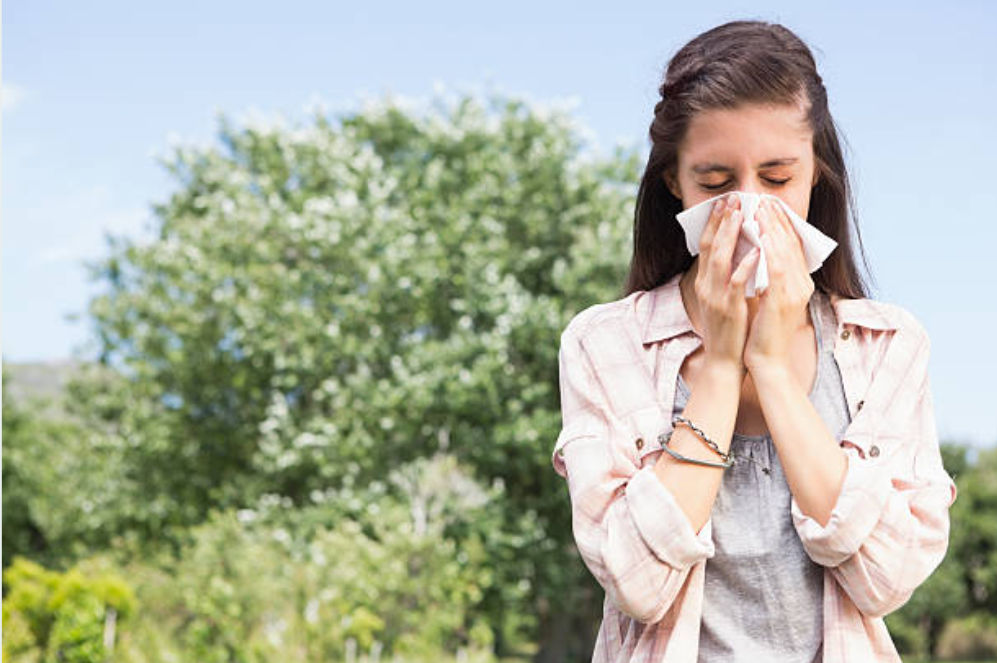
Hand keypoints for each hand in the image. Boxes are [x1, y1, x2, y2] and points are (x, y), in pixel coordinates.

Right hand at [691, 193, 760, 371]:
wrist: (724, 360)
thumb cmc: (729, 329)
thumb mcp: (724, 297)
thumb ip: (728, 275)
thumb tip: (742, 251)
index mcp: (705, 282)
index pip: (706, 246)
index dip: (714, 223)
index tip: (724, 203)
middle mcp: (706, 286)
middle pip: (710, 246)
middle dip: (721, 221)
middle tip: (732, 199)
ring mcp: (715, 297)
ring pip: (720, 259)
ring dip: (731, 235)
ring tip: (742, 215)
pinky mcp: (729, 308)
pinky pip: (737, 282)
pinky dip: (746, 264)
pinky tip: (757, 250)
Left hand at [744, 198, 813, 373]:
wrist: (767, 360)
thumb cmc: (763, 330)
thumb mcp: (768, 298)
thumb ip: (769, 277)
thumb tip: (758, 254)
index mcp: (798, 283)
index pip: (792, 247)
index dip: (782, 224)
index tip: (769, 205)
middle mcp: (801, 285)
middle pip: (791, 245)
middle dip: (777, 220)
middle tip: (765, 199)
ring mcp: (794, 293)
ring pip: (786, 254)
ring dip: (774, 229)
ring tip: (763, 209)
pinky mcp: (782, 302)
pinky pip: (779, 272)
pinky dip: (772, 253)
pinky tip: (764, 237)